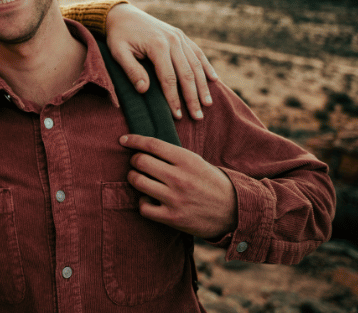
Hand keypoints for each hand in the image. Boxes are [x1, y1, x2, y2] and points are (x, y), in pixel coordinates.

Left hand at [105, 3, 216, 119]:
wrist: (123, 14)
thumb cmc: (119, 36)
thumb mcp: (118, 52)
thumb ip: (131, 70)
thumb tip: (144, 90)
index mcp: (157, 45)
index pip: (169, 78)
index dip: (174, 98)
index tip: (177, 115)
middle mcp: (173, 40)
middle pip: (187, 74)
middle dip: (193, 97)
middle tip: (198, 117)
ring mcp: (179, 37)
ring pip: (196, 64)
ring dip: (203, 86)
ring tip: (208, 104)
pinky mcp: (181, 35)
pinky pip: (197, 53)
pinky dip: (206, 66)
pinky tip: (214, 80)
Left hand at [120, 134, 236, 239]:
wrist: (234, 211)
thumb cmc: (211, 183)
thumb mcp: (196, 162)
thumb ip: (172, 155)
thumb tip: (144, 147)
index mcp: (186, 159)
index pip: (152, 144)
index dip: (134, 140)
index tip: (123, 140)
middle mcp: (179, 177)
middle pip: (140, 162)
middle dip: (134, 161)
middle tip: (137, 164)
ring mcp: (175, 198)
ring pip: (137, 182)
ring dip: (134, 179)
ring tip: (139, 179)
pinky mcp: (172, 217)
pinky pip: (143, 207)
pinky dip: (142, 202)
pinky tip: (149, 199)